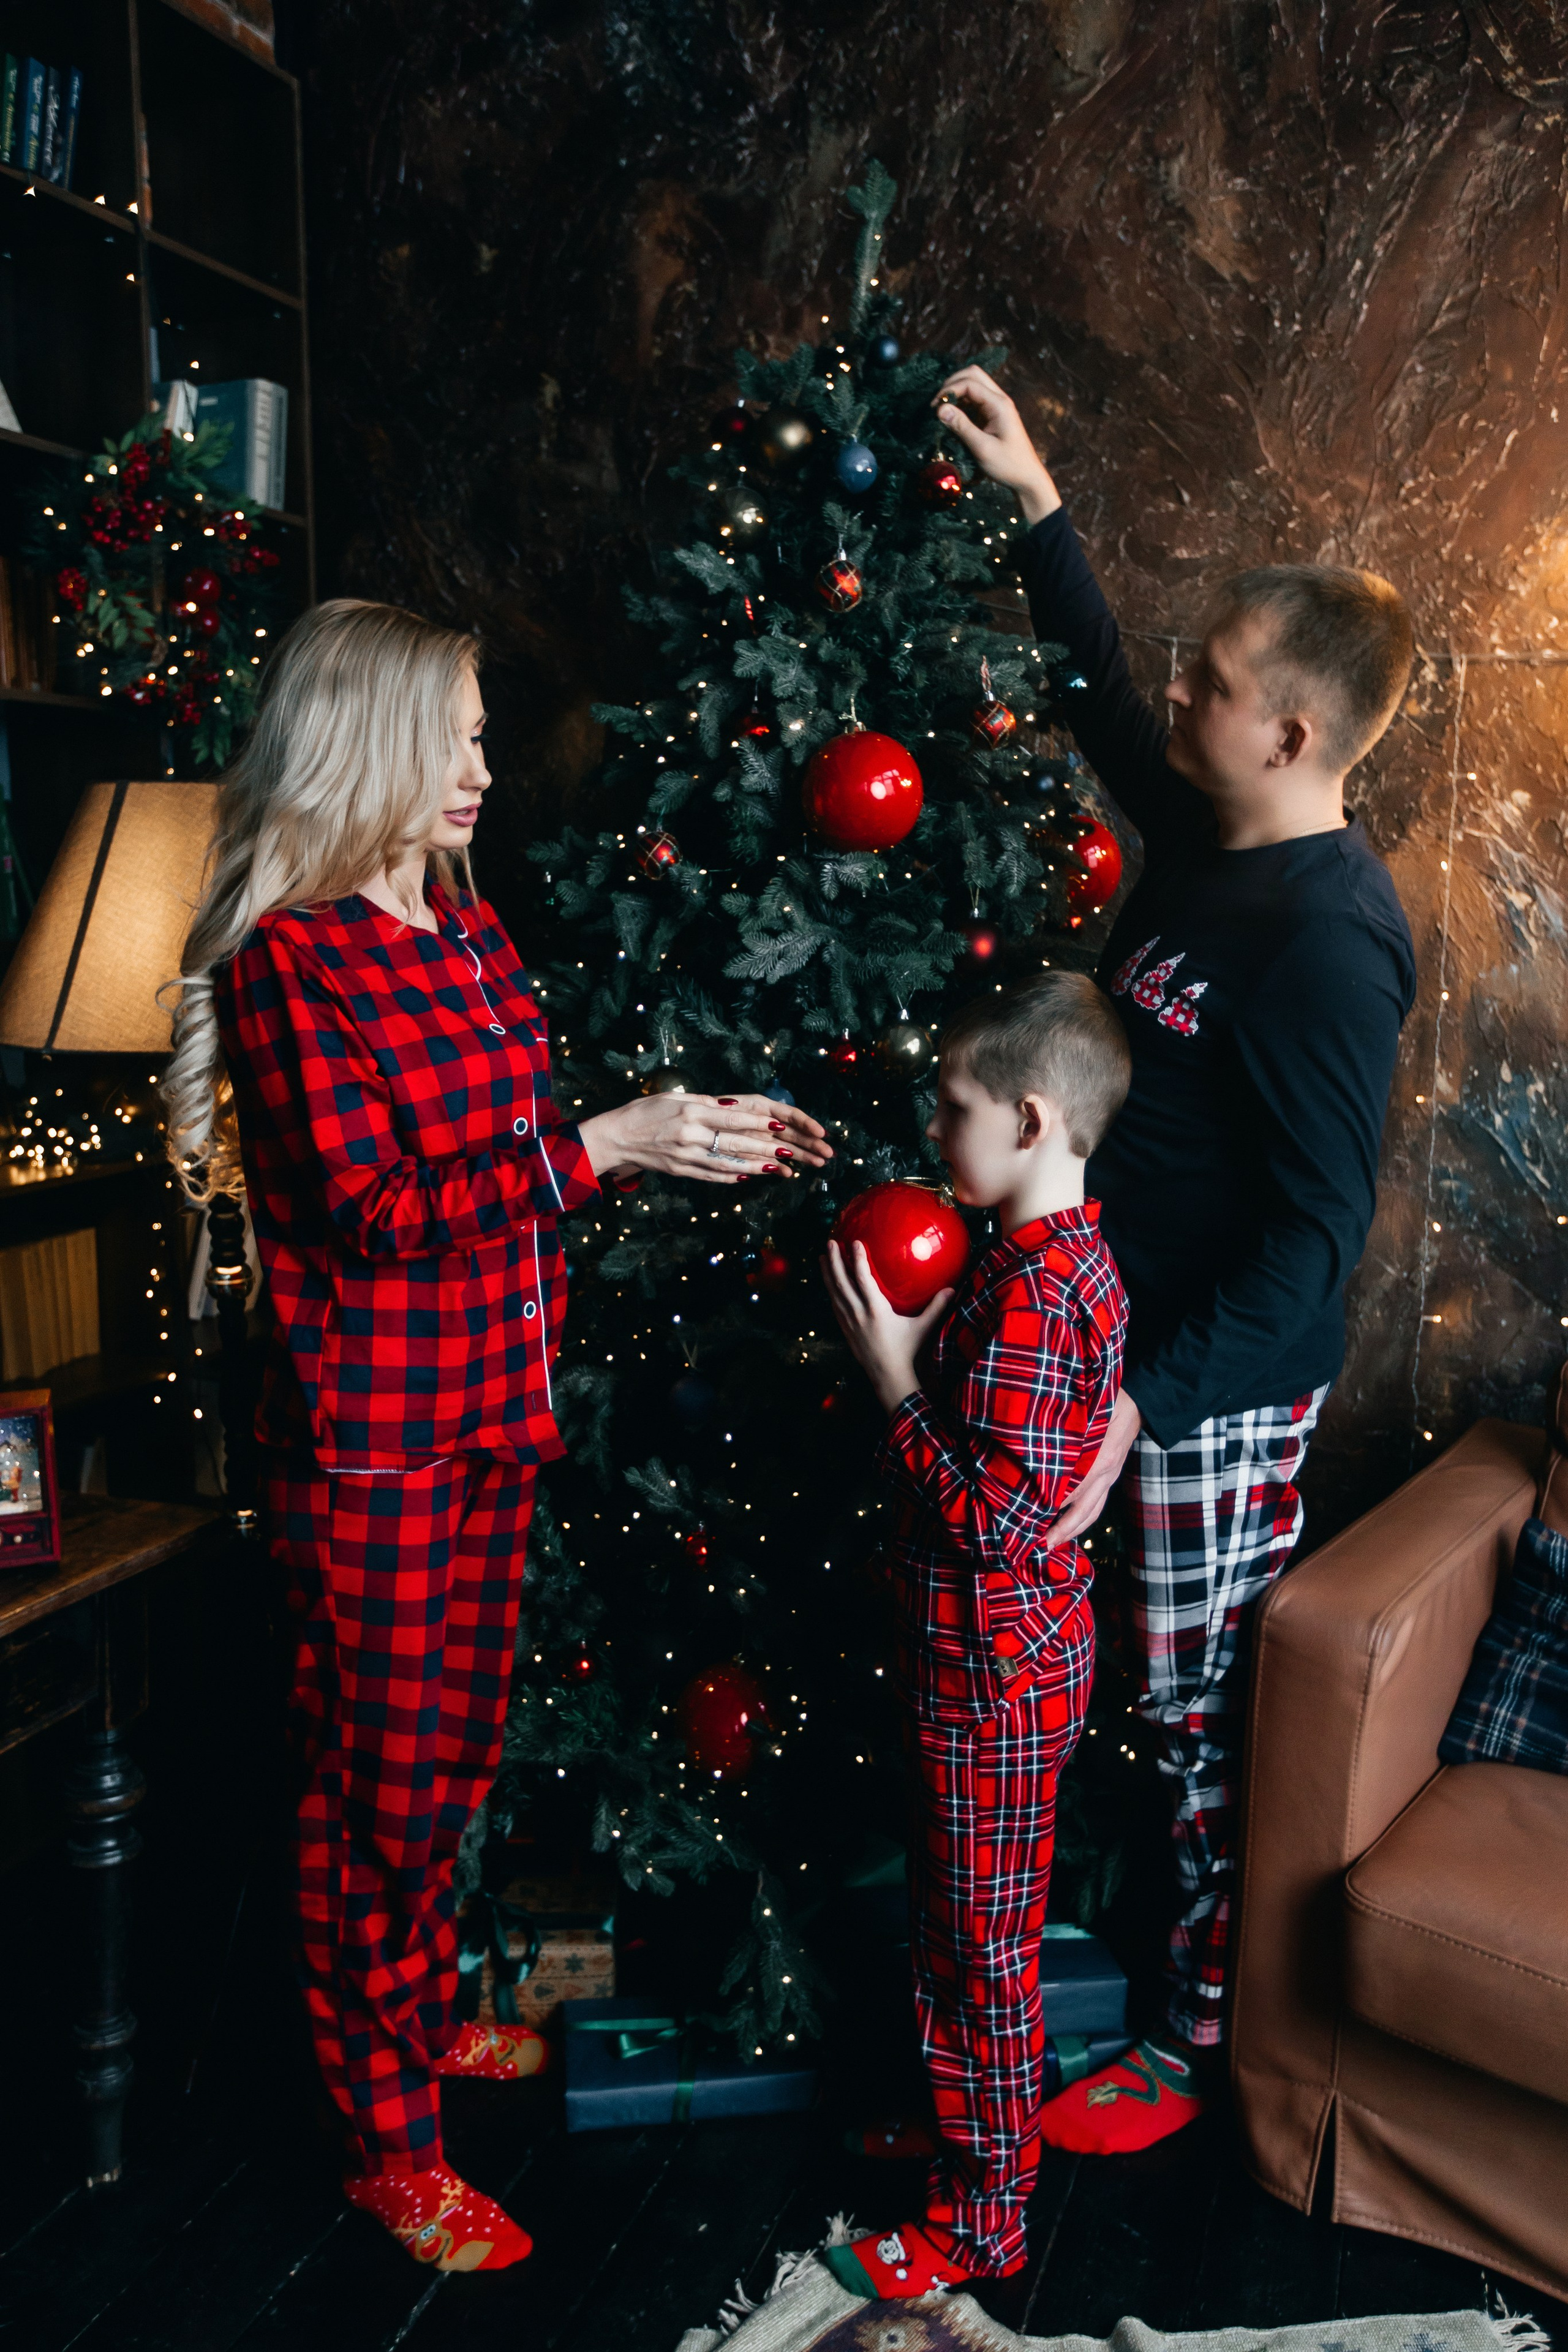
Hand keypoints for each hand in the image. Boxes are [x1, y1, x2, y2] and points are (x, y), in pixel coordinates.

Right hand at [578, 1092, 831, 1186]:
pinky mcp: (681, 1171)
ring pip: (728, 1163)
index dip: (758, 1123)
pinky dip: (732, 1177)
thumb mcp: (674, 1098)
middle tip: (791, 1152)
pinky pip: (711, 1175)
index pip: (732, 1118)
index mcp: (691, 1111)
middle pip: (736, 1143)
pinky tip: (750, 1177)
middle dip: (766, 1148)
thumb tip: (733, 1107)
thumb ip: (705, 1103)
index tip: (779, 1127)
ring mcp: (686, 1156)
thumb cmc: (645, 1111)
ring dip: (756, 1167)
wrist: (616, 1136)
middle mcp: (690, 1134)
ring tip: (779, 1168)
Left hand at [821, 1238, 952, 1416]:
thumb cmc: (907, 1352)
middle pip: (842, 1283)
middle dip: (834, 1261)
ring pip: (834, 1293)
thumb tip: (952, 1289)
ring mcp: (849, 1323)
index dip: (858, 1259)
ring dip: (827, 1274)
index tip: (854, 1241)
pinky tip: (829, 1285)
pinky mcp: (845, 1330)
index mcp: (876, 1310)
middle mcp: (858, 1314)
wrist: (888, 1377)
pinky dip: (831, 1292)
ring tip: (822, 1257)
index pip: (863, 1279)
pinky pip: (835, 1306)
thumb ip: (936, 1307)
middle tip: (829, 1242)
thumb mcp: (923, 1328)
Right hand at [932, 364, 1060, 524]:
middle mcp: (999, 399)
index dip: (949, 390)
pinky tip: (952, 416)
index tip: (934, 408)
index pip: (970, 383)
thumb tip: (940, 409)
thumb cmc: (1008, 465)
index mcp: (999, 404)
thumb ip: (961, 427)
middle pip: (973, 375)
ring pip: (973, 385)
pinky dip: (961, 403)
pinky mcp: (992, 414)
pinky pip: (974, 399)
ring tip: (942, 411)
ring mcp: (996, 406)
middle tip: (937, 404)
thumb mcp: (982, 448)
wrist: (1027, 478)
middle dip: (952, 384)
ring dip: (956, 393)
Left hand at [1044, 1386, 1141, 1544]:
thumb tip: (1042, 1436)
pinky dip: (1081, 1521)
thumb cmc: (1109, 1403)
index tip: (1031, 1514)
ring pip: (1092, 1513)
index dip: (1052, 1504)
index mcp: (1100, 1460)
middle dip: (1063, 1529)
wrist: (1139, 1406)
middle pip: (1084, 1511)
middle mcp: (1106, 1475)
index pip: (1073, 1490)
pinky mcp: (1110, 1481)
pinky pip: (1096, 1506)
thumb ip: (1072, 1425)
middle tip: (1042, 1543)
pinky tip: (1066, 1527)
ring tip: (1052, 1543)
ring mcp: (1110, 1480)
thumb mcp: (1092, 1410)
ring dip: (1072, 1530)